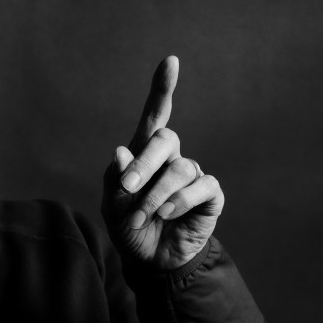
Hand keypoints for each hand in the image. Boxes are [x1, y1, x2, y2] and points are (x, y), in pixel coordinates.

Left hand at [101, 56, 223, 270]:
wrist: (150, 261)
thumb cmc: (129, 228)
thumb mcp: (113, 207)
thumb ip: (115, 182)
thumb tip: (121, 152)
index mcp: (145, 155)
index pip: (155, 117)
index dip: (163, 90)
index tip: (170, 62)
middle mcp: (172, 160)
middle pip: (165, 139)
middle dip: (144, 163)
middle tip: (127, 189)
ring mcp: (192, 176)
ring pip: (180, 169)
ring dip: (156, 196)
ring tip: (141, 217)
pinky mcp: (209, 196)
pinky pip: (200, 187)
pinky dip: (180, 202)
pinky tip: (168, 215)